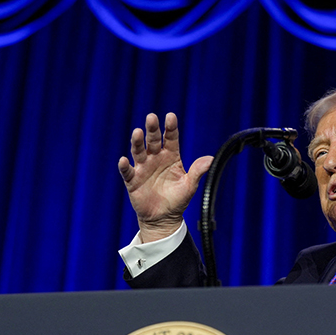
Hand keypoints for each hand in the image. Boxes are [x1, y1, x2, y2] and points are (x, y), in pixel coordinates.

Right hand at [118, 113, 212, 241]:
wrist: (163, 218)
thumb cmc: (177, 199)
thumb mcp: (190, 185)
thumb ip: (198, 171)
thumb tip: (211, 159)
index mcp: (171, 156)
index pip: (171, 138)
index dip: (170, 128)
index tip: (170, 116)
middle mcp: (156, 158)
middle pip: (153, 140)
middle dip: (152, 129)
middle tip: (151, 117)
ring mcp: (143, 168)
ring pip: (138, 151)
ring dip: (137, 142)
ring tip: (137, 133)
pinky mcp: (133, 180)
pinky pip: (128, 172)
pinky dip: (125, 166)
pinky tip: (124, 160)